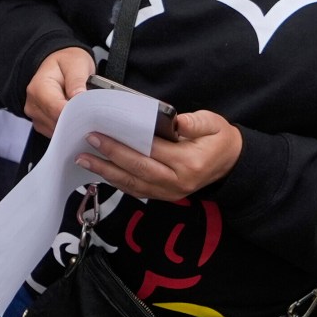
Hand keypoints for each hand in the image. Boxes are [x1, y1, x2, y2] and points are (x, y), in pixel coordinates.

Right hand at [24, 46, 94, 135]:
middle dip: (76, 121)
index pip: (56, 110)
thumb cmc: (67, 62)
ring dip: (73, 125)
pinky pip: (56, 133)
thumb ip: (77, 80)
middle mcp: (32, 104)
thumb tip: (79, 98)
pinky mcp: (41, 123)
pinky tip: (77, 117)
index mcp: (38, 88)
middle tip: (94, 114)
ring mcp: (35, 115)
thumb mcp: (76, 64)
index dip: (75, 115)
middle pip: (56, 123)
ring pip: (57, 131)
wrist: (58, 64)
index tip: (91, 114)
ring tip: (85, 112)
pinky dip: (68, 128)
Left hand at [76, 110, 243, 200]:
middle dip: (110, 156)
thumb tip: (174, 120)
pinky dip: (117, 181)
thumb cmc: (219, 139)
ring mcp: (170, 192)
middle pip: (137, 169)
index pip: (151, 152)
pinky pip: (137, 190)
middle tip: (89, 143)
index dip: (125, 143)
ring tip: (85, 160)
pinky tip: (101, 171)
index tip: (104, 132)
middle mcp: (177, 182)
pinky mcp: (164, 196)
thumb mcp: (213, 123)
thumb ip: (194, 122)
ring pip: (133, 184)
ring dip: (107, 172)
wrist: (231, 163)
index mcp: (189, 163)